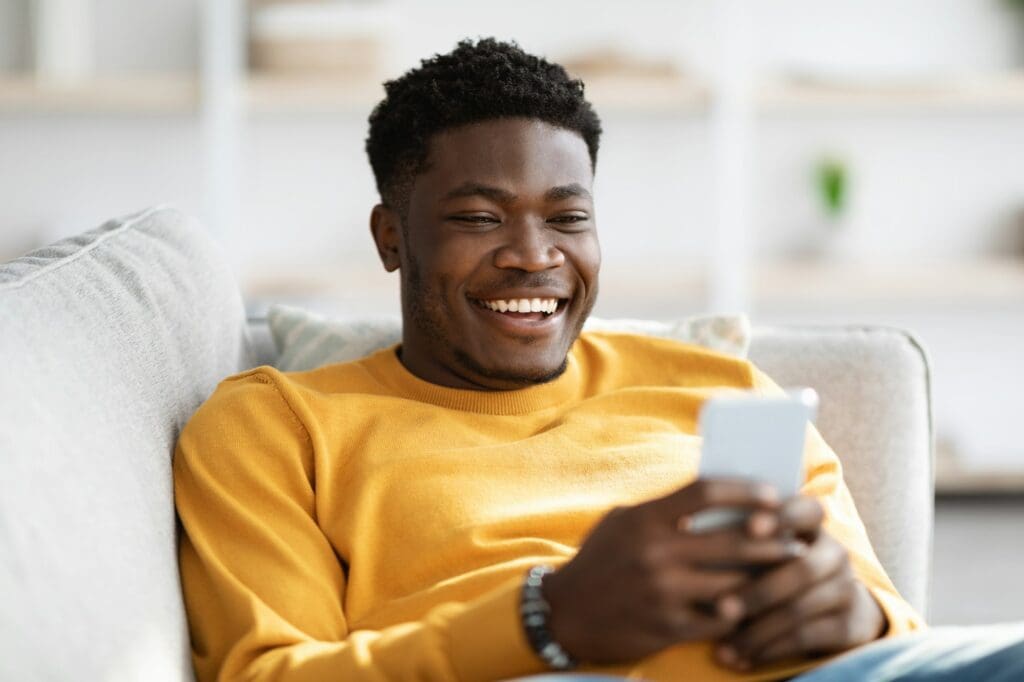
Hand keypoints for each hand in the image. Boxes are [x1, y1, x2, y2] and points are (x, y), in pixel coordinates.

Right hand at [542, 479, 806, 663]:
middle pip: (733, 541)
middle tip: (795, 540)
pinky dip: (738, 615)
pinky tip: (750, 609)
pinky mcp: (667, 627)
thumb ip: (664, 511)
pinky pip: (719, 622)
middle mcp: (655, 553)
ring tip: (783, 576)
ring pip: (734, 584)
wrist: (564, 614)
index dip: (745, 491)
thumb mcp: (623, 523)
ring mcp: (663, 592)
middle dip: (773, 541)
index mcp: (645, 519)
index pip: (705, 492)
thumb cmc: (600, 560)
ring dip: (763, 580)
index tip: (773, 495)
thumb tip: (717, 500)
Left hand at [713, 496, 886, 670]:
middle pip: (802, 568)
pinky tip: (742, 658)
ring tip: (722, 645)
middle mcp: (834, 552)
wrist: (828, 606)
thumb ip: (741, 537)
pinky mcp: (848, 624)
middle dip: (759, 589)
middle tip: (721, 607)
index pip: (806, 510)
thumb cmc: (774, 566)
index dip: (782, 516)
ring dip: (758, 629)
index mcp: (812, 524)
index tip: (750, 528)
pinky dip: (770, 649)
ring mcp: (845, 588)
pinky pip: (806, 637)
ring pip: (800, 608)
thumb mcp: (763, 547)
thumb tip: (691, 534)